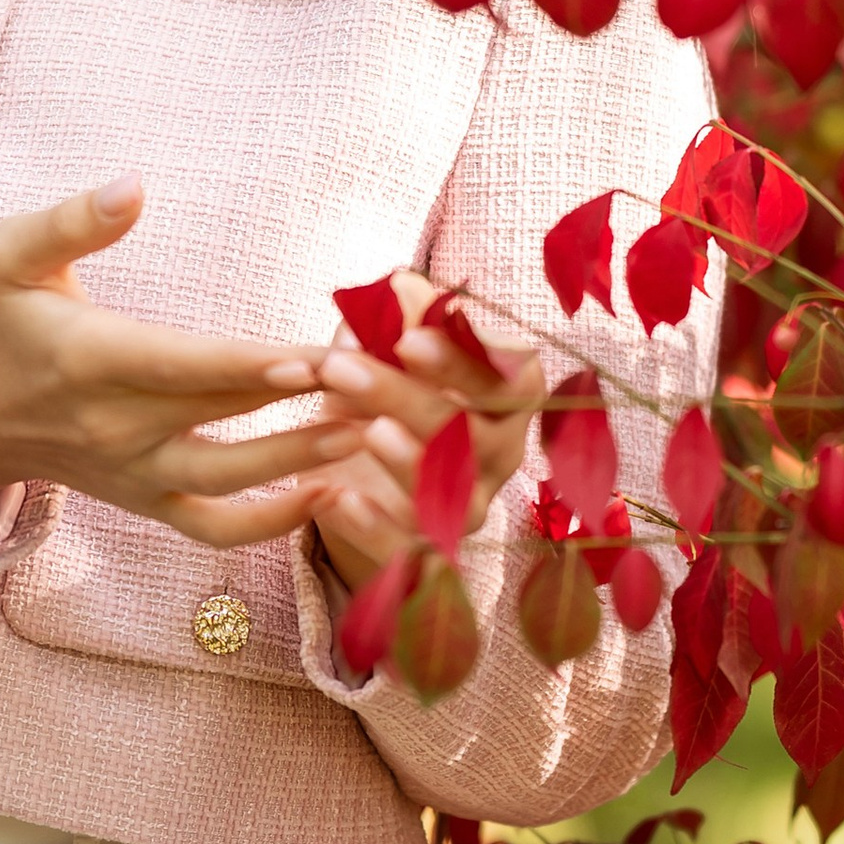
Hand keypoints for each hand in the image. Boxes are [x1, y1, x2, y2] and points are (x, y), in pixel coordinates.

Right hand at [0, 180, 362, 547]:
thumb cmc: (2, 320)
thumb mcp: (12, 256)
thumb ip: (70, 221)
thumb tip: (133, 184)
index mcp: (89, 360)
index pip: (180, 366)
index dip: (248, 367)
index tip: (313, 356)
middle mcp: (114, 426)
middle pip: (221, 417)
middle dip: (302, 402)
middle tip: (379, 383)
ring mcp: (133, 473)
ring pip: (227, 480)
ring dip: (300, 459)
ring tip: (369, 431)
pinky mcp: (146, 501)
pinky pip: (213, 527)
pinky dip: (270, 524)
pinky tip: (328, 494)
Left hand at [305, 273, 546, 591]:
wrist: (353, 476)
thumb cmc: (380, 395)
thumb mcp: (378, 352)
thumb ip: (391, 319)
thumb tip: (395, 287)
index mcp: (504, 399)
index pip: (511, 377)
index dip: (466, 359)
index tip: (407, 338)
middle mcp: (499, 456)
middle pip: (478, 434)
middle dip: (411, 399)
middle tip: (341, 368)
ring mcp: (468, 509)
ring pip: (457, 497)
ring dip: (411, 462)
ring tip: (367, 434)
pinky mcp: (428, 555)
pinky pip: (411, 550)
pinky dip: (374, 528)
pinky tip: (332, 499)